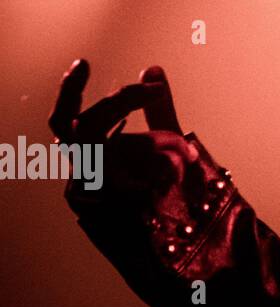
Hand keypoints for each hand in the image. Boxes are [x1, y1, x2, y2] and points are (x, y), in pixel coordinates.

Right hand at [49, 60, 196, 213]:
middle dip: (121, 104)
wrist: (187, 242)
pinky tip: (175, 178)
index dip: (69, 93)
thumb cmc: (173, 195)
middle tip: (154, 91)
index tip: (83, 64)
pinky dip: (161, 169)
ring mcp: (94, 197)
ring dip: (155, 144)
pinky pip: (137, 173)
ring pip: (116, 148)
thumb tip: (152, 69)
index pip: (66, 121)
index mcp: (92, 159)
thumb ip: (158, 111)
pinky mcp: (113, 212)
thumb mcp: (168, 146)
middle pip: (85, 128)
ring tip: (183, 155)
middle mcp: (84, 177)